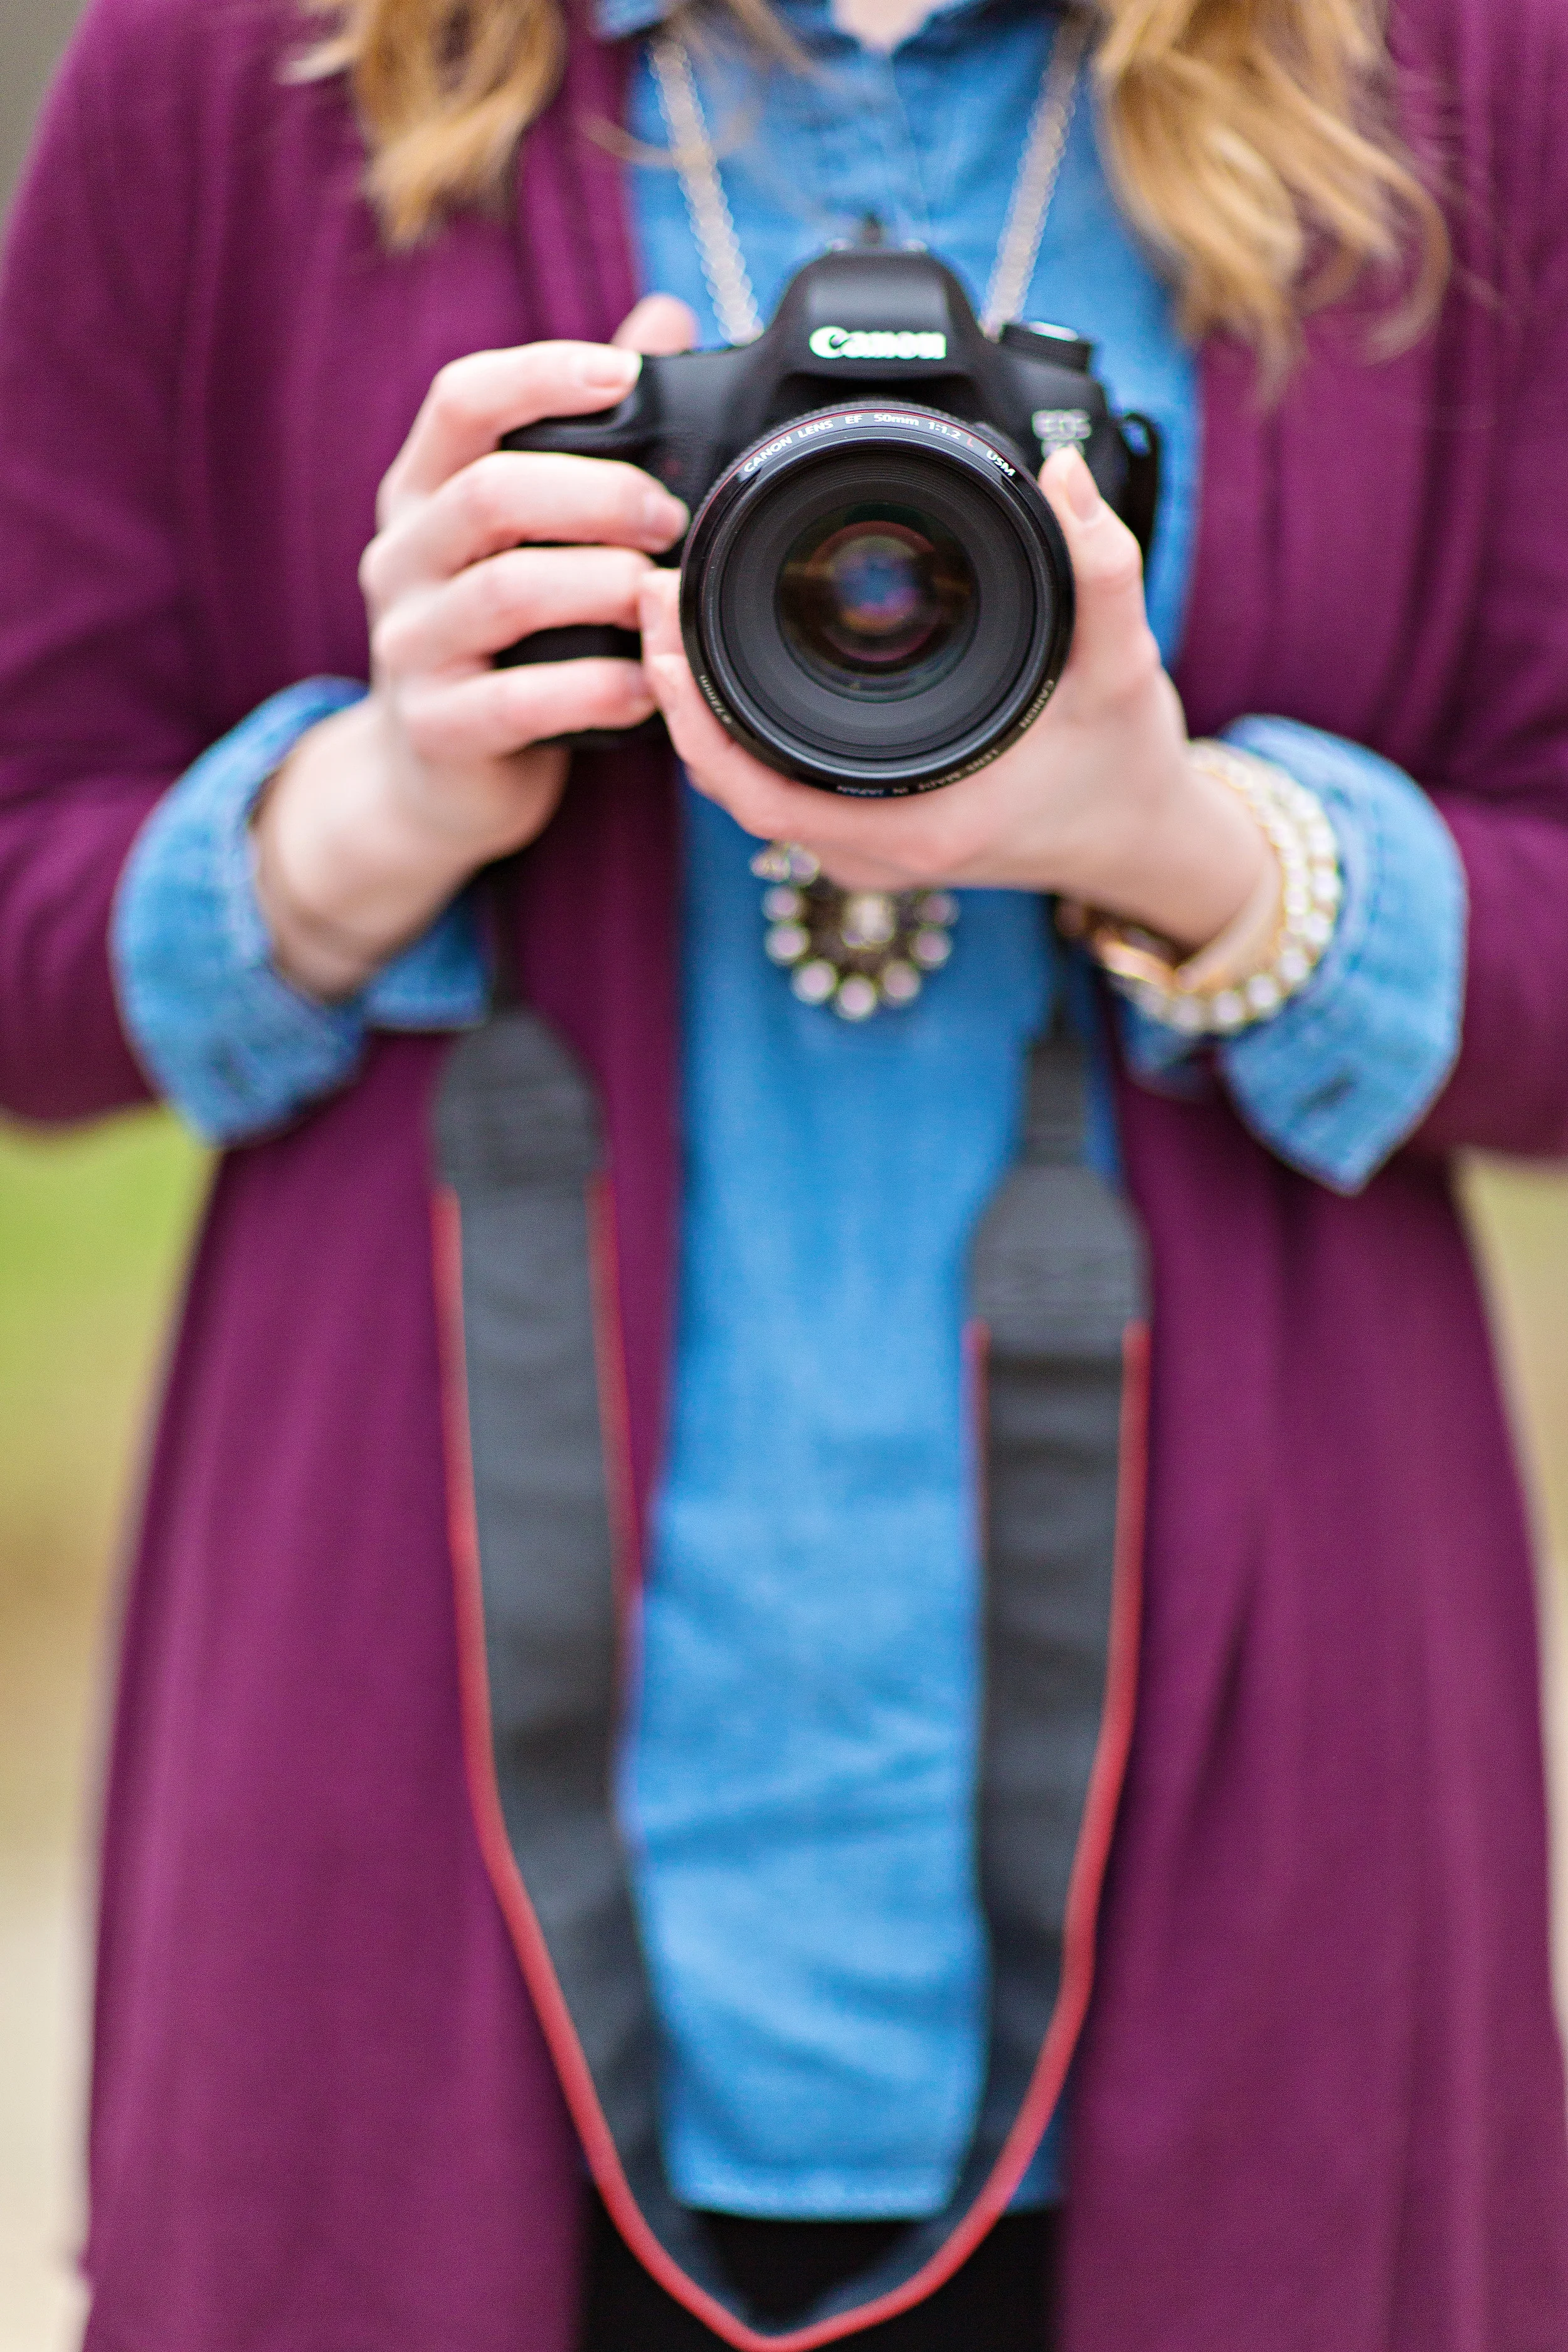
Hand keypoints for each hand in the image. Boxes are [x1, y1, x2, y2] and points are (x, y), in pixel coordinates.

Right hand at [254, 296, 697, 998]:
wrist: (432, 779)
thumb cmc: (500, 640)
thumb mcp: (528, 533)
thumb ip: (587, 430)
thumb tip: (663, 318)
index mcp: (422, 493)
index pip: (461, 399)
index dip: (542, 374)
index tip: (626, 375)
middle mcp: (401, 557)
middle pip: (491, 490)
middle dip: (598, 493)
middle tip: (673, 518)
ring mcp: (408, 645)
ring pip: (503, 592)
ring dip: (600, 586)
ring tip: (663, 597)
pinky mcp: (435, 727)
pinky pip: (517, 701)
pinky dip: (594, 691)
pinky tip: (646, 689)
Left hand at [637, 444, 1268, 952]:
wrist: (1145, 842)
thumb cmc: (1127, 769)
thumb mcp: (1126, 668)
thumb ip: (1101, 569)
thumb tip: (1065, 473)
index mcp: (917, 821)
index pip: (755, 788)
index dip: (692, 713)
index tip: (662, 626)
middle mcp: (876, 850)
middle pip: (730, 784)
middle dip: (677, 692)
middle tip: (651, 591)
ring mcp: (868, 848)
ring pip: (749, 788)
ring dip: (705, 711)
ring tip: (676, 614)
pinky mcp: (872, 833)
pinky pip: (781, 788)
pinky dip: (744, 731)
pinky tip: (731, 663)